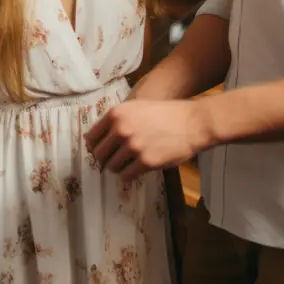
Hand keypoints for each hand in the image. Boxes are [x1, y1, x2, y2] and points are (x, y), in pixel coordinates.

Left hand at [85, 99, 210, 179]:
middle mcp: (121, 129)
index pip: (91, 137)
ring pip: (112, 166)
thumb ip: (117, 120)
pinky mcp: (145, 161)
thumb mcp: (136, 108)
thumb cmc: (165, 114)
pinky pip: (126, 175)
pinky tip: (137, 168)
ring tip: (129, 163)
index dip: (94, 146)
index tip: (100, 151)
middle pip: (99, 154)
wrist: (192, 122)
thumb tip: (95, 139)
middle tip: (115, 159)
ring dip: (118, 167)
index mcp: (116, 114)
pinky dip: (129, 174)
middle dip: (105, 159)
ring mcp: (133, 146)